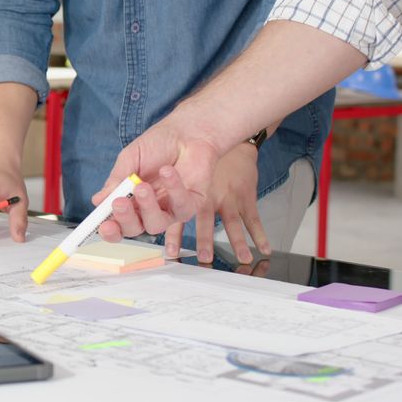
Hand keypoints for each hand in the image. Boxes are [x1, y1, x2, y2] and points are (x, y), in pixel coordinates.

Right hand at [94, 118, 219, 254]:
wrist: (187, 131)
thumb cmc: (157, 144)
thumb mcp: (130, 158)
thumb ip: (116, 180)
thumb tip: (98, 201)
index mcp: (129, 201)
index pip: (116, 224)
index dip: (108, 230)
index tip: (102, 226)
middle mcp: (147, 210)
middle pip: (133, 230)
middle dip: (125, 219)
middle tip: (119, 203)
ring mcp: (169, 210)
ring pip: (155, 224)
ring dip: (147, 207)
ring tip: (142, 186)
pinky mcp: (190, 205)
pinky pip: (180, 206)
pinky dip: (172, 188)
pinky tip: (167, 170)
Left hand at [165, 142, 268, 263]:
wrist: (225, 143)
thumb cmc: (196, 161)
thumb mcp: (178, 173)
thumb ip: (159, 195)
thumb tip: (136, 212)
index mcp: (187, 195)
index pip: (177, 218)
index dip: (174, 236)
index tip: (171, 254)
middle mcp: (208, 197)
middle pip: (205, 220)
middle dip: (204, 239)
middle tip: (205, 258)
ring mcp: (228, 197)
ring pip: (232, 221)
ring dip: (238, 240)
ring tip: (244, 258)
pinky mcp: (246, 195)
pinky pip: (254, 217)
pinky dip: (260, 234)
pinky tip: (265, 248)